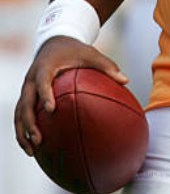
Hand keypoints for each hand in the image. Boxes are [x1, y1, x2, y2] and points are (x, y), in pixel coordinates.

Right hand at [14, 36, 127, 155]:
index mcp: (46, 67)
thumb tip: (126, 81)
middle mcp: (32, 79)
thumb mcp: (91, 54)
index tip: (51, 110)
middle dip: (29, 122)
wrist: (54, 43)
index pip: (42, 82)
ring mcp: (27, 89)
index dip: (45, 95)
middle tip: (39, 139)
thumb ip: (107, 67)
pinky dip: (23, 131)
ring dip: (22, 132)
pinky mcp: (26, 97)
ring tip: (33, 151)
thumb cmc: (75, 50)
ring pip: (19, 113)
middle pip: (25, 103)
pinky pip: (21, 116)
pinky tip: (33, 148)